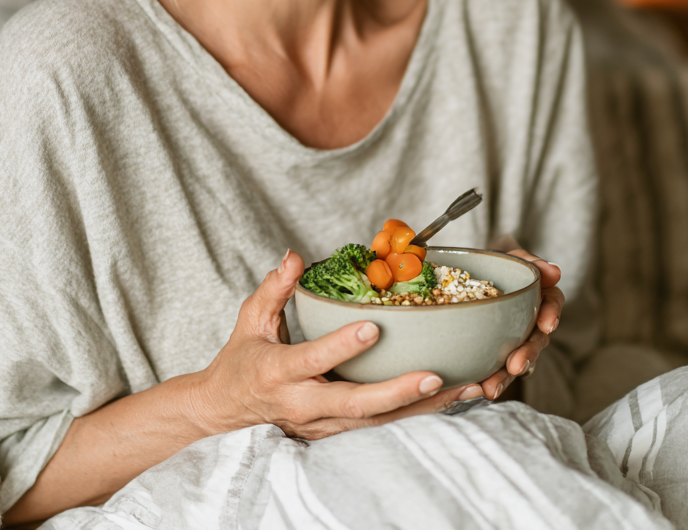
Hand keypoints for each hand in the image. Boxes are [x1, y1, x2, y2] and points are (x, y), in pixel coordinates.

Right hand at [196, 250, 476, 438]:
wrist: (226, 410)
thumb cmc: (242, 360)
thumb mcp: (250, 319)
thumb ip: (274, 288)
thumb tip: (295, 257)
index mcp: (279, 372)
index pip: (313, 358)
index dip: (342, 345)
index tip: (372, 327)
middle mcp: (303, 405)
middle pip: (354, 405)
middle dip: (396, 392)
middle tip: (433, 375)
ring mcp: (321, 424)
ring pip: (375, 421)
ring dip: (419, 408)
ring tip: (461, 389)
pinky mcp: (335, 431)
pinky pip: (379, 423)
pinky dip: (413, 413)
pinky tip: (446, 399)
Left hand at [473, 246, 562, 400]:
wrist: (472, 270)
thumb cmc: (495, 262)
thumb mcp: (510, 255)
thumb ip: (531, 262)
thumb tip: (554, 272)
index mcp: (538, 296)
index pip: (552, 304)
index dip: (551, 314)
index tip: (547, 325)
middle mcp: (530, 320)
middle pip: (535, 340)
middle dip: (527, 355)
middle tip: (516, 365)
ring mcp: (515, 338)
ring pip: (516, 360)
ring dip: (506, 376)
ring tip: (491, 388)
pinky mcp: (496, 350)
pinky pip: (496, 368)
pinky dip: (490, 379)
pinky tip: (479, 388)